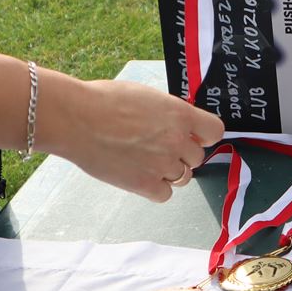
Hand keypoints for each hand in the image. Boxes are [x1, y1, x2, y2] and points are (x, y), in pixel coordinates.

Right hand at [48, 78, 225, 202]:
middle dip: (181, 154)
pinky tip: (138, 175)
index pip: (215, 132)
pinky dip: (155, 189)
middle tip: (156, 148)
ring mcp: (163, 165)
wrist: (76, 119)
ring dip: (168, 172)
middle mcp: (178, 141)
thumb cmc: (104, 101)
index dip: (203, 136)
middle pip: (197, 158)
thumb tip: (176, 124)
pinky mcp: (145, 185)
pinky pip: (165, 194)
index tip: (193, 136)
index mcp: (181, 115)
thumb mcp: (147, 96)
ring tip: (143, 160)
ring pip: (182, 178)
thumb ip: (168, 113)